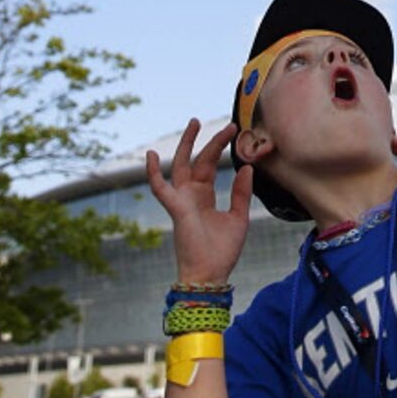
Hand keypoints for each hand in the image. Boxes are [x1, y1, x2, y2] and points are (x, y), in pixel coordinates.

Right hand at [146, 119, 252, 286]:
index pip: (209, 164)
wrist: (211, 274)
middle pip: (198, 159)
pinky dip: (152, 173)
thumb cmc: (222, 250)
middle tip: (227, 125)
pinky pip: (159, 188)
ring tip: (195, 123)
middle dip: (210, 141)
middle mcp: (191, 194)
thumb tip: (246, 168)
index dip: (220, 148)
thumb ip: (240, 193)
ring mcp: (182, 200)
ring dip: (186, 144)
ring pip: (180, 165)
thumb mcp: (238, 217)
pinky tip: (150, 156)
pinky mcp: (176, 208)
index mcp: (204, 196)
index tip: (236, 132)